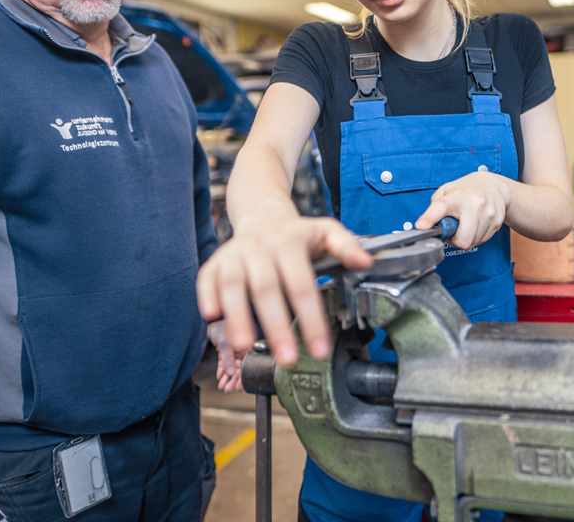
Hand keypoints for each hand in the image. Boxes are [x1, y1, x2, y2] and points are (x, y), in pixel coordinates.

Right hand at [196, 216, 371, 367]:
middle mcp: (260, 248)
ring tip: (245, 346)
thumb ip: (347, 246)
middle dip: (276, 326)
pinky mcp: (215, 262)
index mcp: (290, 243)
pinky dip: (206, 297)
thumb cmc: (296, 233)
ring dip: (237, 317)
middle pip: (266, 289)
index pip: (302, 286)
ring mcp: (234, 254)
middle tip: (287, 358)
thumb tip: (367, 262)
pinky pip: (207, 279)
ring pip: (232, 285)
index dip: (311, 319)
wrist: (263, 215)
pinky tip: (213, 317)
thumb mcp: (327, 231)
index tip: (319, 350)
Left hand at [207, 320, 245, 392]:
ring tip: (222, 386)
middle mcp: (243, 349)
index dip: (243, 378)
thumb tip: (231, 372)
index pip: (248, 366)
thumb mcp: (226, 343)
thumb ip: (228, 358)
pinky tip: (219, 377)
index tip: (238, 388)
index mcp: (248, 347)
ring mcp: (234, 350)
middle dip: (233, 380)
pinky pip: (225, 362)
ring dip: (227, 377)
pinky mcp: (226, 349)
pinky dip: (222, 370)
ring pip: (232, 367)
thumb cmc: (222, 326)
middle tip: (228, 389)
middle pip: (240, 369)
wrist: (212, 318)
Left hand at [415, 171, 510, 249]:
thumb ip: (435, 207)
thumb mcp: (446, 191)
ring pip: (473, 243)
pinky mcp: (497, 222)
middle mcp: (474, 204)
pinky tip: (476, 225)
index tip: (420, 226)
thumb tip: (427, 226)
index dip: (429, 218)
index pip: (441, 207)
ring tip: (466, 225)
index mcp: (457, 196)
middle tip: (454, 231)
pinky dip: (476, 237)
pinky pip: (482, 241)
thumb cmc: (466, 189)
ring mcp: (488, 214)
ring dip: (466, 239)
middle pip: (463, 240)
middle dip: (455, 240)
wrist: (494, 186)